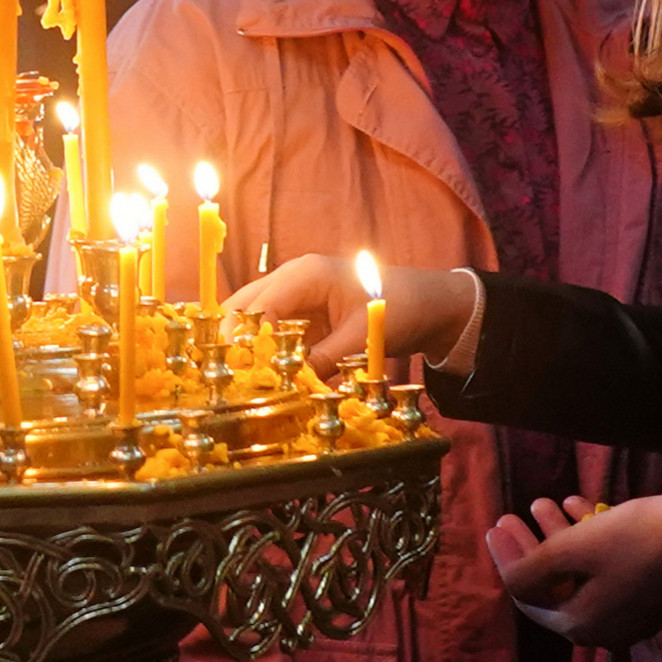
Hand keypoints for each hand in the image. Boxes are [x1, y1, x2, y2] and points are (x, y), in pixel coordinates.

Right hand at [225, 254, 477, 375]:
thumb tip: (289, 387)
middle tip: (231, 380)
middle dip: (234, 342)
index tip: (240, 375)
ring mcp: (295, 296)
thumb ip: (324, 359)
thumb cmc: (401, 308)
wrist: (430, 304)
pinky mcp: (303, 315)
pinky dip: (266, 353)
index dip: (244, 340)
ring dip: (247, 349)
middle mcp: (292, 279)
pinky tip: (265, 378)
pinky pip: (272, 332)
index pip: (257, 306)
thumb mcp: (363, 337)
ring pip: (253, 320)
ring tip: (242, 382)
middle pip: (243, 308)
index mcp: (305, 274)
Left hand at [485, 488, 661, 646]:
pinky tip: (577, 505)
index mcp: (582, 625)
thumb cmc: (632, 538)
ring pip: (579, 571)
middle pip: (554, 585)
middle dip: (531, 545)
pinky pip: (604, 567)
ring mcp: (628, 611)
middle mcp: (604, 627)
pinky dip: (588, 539)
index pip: (529, 599)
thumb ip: (531, 571)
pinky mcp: (645, 589)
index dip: (508, 561)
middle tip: (512, 513)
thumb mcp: (573, 550)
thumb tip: (508, 581)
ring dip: (558, 535)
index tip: (493, 528)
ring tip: (542, 501)